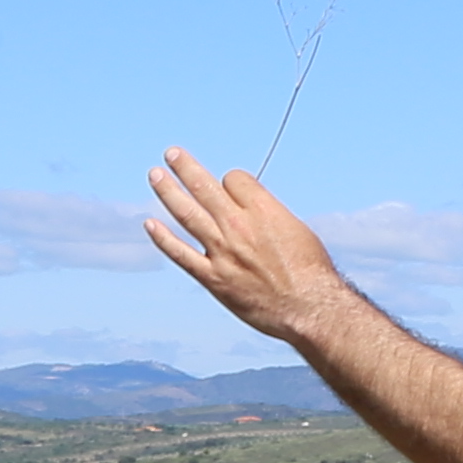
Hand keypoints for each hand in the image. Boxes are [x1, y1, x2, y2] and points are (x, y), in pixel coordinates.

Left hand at [140, 150, 355, 344]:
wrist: (310, 308)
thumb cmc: (312, 272)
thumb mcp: (298, 230)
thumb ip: (270, 216)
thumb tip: (254, 211)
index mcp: (263, 210)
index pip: (234, 179)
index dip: (232, 180)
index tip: (232, 187)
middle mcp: (238, 226)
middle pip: (204, 186)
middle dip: (185, 167)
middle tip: (171, 154)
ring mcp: (222, 251)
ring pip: (186, 213)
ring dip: (168, 191)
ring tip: (155, 175)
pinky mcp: (214, 278)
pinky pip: (181, 254)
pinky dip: (163, 238)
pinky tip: (150, 224)